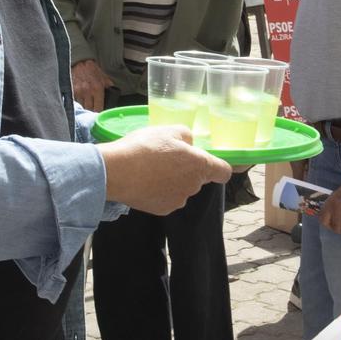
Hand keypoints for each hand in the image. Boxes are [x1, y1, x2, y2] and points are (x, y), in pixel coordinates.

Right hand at [71, 59, 115, 111]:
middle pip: (89, 110)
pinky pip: (75, 102)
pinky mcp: (71, 91)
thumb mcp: (104, 77)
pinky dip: (78, 103)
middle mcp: (87, 91)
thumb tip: (113, 95)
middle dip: (91, 112)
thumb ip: (109, 87)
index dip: (99, 113)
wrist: (80, 61)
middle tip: (93, 112)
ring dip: (84, 108)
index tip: (99, 114)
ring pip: (81, 107)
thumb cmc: (92, 69)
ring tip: (87, 106)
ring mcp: (78, 92)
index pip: (98, 108)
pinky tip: (80, 101)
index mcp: (97, 89)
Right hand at [101, 126, 230, 215]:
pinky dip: (159, 191)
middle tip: (166, 157)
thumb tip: (189, 144)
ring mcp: (178, 200)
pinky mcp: (163, 210)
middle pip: (198, 179)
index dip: (219, 166)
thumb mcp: (169, 130)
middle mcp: (193, 186)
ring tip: (151, 169)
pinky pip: (166, 198)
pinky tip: (145, 181)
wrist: (116, 172)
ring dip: (172, 180)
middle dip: (187, 169)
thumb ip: (187, 136)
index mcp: (200, 165)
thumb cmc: (144, 147)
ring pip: (181, 189)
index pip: (224, 171)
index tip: (210, 162)